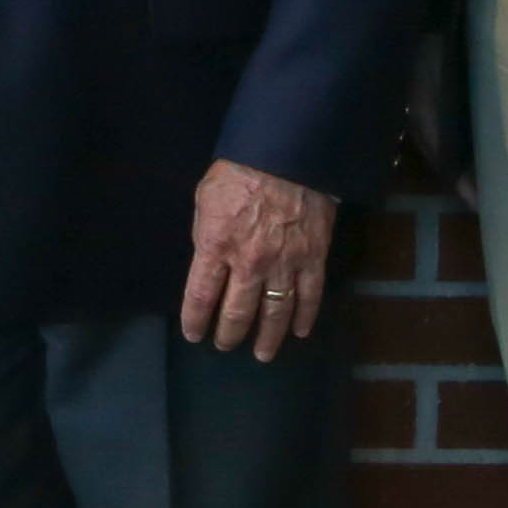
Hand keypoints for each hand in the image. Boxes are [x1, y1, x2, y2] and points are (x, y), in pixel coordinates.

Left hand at [177, 159, 335, 362]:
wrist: (287, 153)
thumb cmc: (239, 171)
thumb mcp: (205, 200)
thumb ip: (205, 234)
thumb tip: (209, 260)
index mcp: (215, 247)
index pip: (200, 297)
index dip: (196, 321)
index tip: (194, 335)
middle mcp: (248, 264)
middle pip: (237, 312)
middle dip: (229, 334)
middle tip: (225, 345)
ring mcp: (283, 264)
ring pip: (275, 313)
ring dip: (267, 337)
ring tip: (261, 354)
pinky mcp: (312, 258)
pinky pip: (310, 295)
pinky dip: (306, 317)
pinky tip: (300, 332)